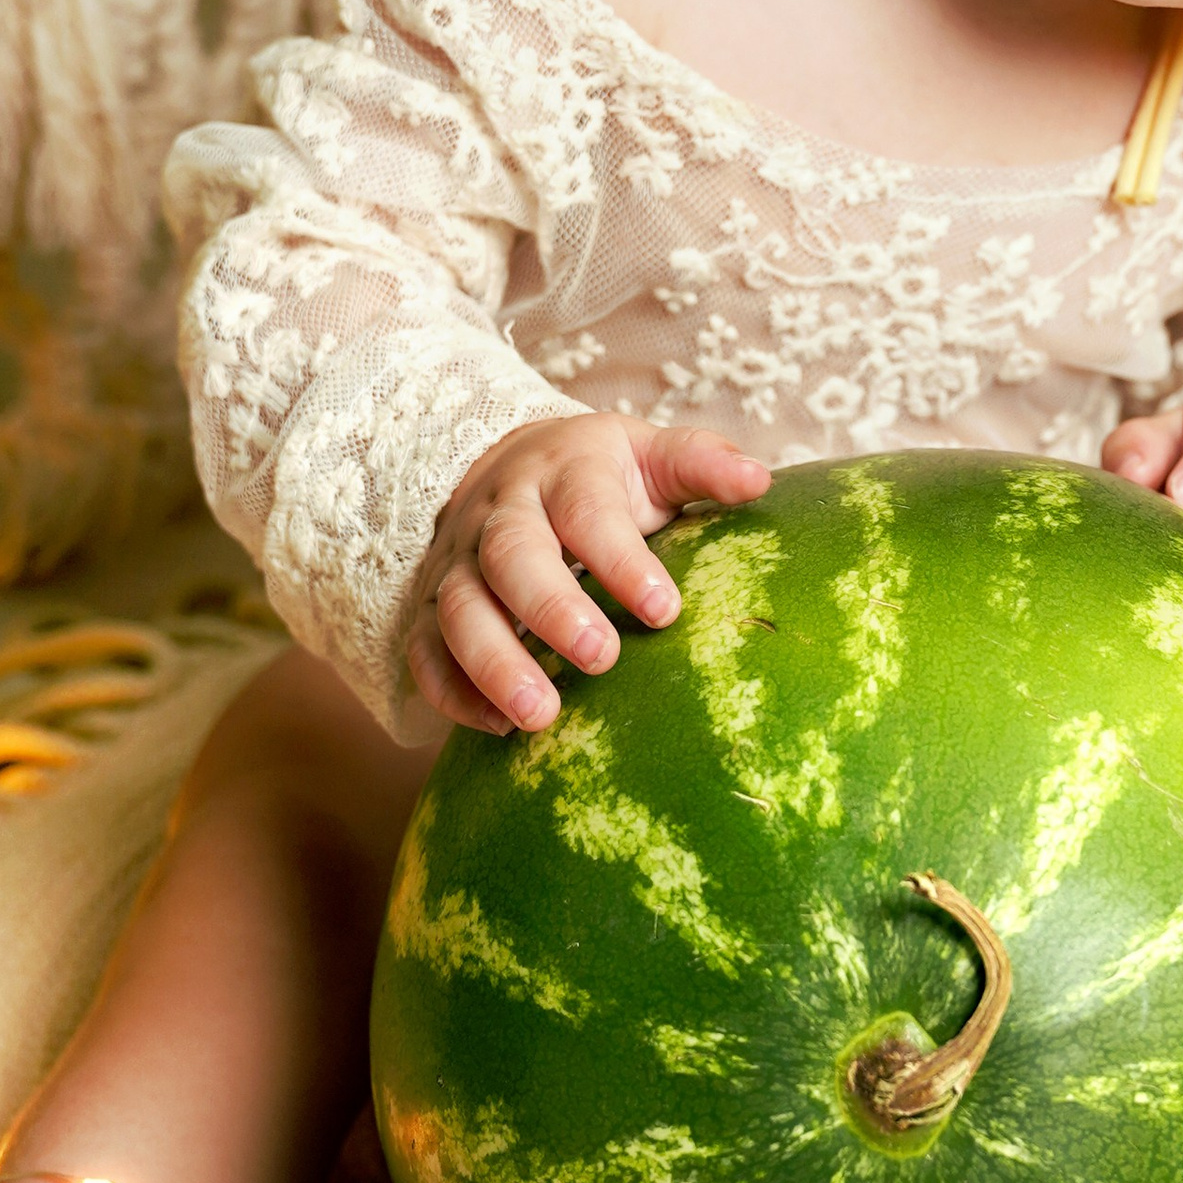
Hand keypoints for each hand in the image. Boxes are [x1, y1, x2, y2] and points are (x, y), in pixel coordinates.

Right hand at [406, 416, 768, 735]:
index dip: (621, 559)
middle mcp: (501, 513)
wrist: (508, 466)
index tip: (665, 610)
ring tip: (539, 717)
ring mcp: (459, 560)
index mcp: (563, 471)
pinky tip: (496, 727)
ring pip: (459, 608)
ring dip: (494, 662)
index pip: (586, 508)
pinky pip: (424, 649)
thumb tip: (758, 482)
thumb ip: (701, 464)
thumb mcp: (650, 455)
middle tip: (599, 659)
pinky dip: (451, 691)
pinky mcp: (432, 605)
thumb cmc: (599, 475)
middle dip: (551, 608)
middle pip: (511, 554)